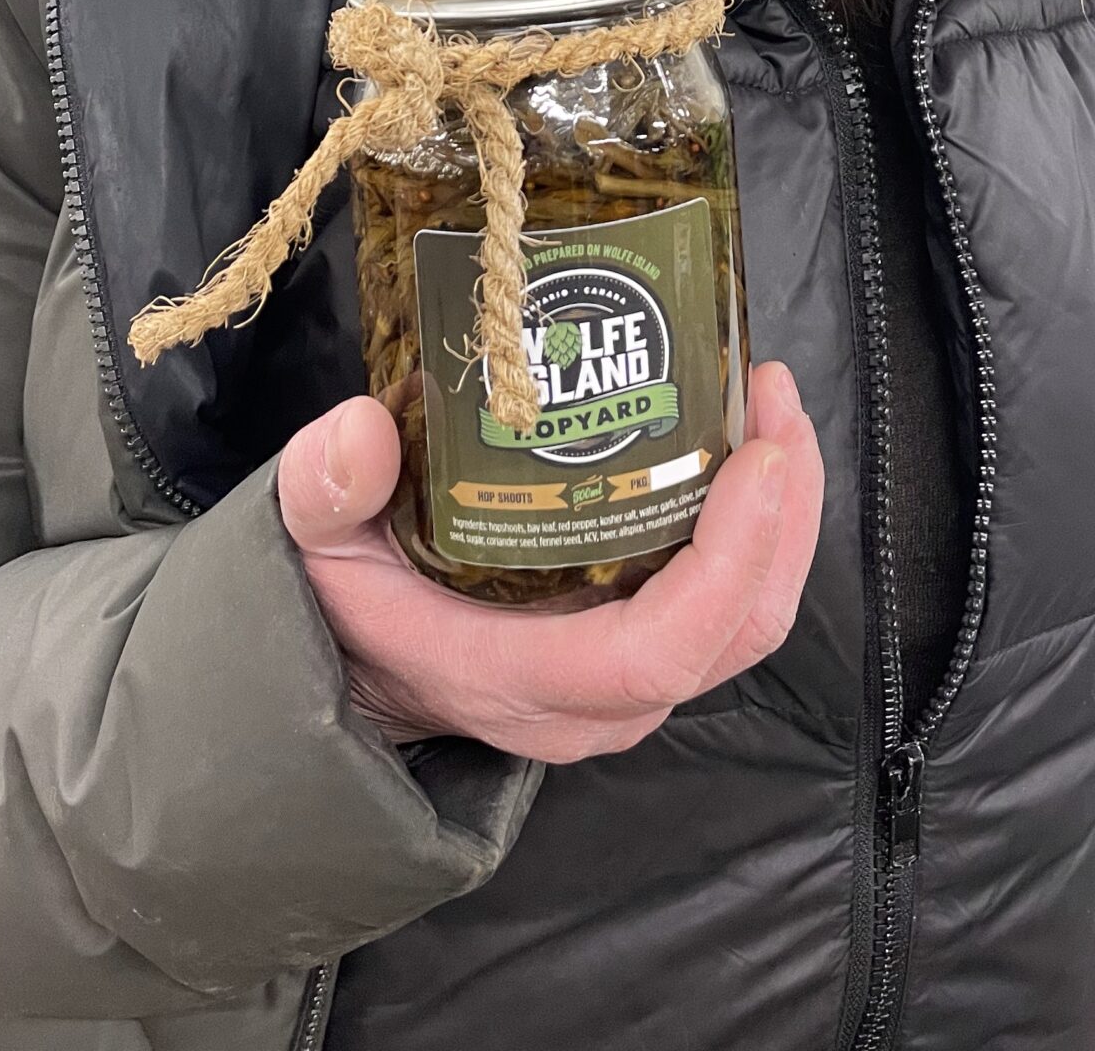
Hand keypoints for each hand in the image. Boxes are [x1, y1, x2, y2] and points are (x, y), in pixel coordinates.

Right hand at [278, 359, 825, 763]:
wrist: (341, 672)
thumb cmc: (339, 606)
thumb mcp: (311, 542)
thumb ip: (322, 490)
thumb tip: (358, 432)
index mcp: (519, 676)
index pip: (659, 650)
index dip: (729, 559)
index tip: (759, 457)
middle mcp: (592, 701)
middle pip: (736, 633)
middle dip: (783, 514)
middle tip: (773, 393)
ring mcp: (622, 686)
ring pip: (746, 622)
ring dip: (783, 514)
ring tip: (771, 401)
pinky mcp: (635, 653)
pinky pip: (726, 607)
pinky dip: (758, 528)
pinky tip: (742, 439)